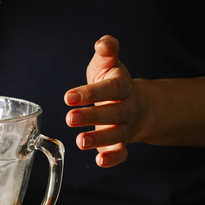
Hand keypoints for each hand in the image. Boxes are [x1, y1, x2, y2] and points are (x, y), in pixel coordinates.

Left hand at [64, 35, 145, 167]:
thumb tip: (103, 43)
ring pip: (116, 135)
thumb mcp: (108, 64)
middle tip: (70, 118)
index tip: (69, 96)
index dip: (90, 93)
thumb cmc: (113, 81)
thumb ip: (107, 52)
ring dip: (99, 139)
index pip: (109, 89)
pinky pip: (122, 153)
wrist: (136, 102)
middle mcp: (126, 108)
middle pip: (113, 113)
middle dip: (92, 117)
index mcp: (122, 86)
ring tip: (80, 141)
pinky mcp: (121, 143)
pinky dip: (113, 158)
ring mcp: (125, 127)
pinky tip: (99, 161)